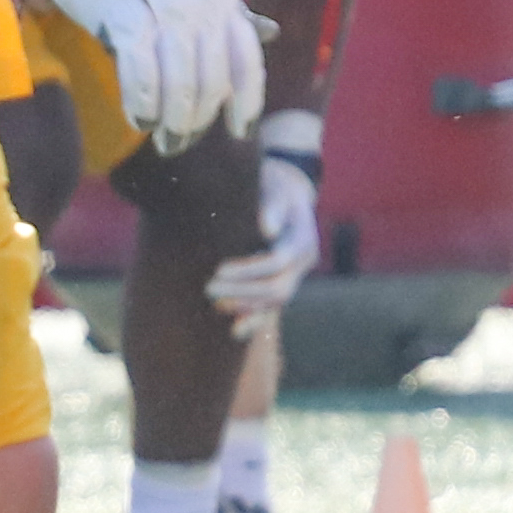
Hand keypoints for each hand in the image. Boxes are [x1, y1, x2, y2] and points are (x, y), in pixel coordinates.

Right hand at [0, 0, 262, 147]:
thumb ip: (229, 8)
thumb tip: (272, 33)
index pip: (247, 55)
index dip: (247, 97)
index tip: (240, 129)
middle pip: (210, 76)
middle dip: (200, 117)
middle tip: (182, 142)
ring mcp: (158, 2)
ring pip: (178, 76)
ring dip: (172, 117)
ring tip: (163, 139)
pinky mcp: (117, 6)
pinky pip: (138, 64)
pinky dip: (142, 98)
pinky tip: (138, 118)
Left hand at [203, 146, 322, 319]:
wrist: (285, 187)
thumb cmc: (273, 182)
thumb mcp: (273, 184)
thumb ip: (272, 204)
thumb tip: (267, 228)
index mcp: (303, 238)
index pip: (276, 262)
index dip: (247, 270)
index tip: (219, 269)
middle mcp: (304, 260)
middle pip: (277, 287)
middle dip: (242, 291)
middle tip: (208, 288)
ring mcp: (296, 273)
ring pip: (277, 301)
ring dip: (246, 305)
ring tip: (216, 303)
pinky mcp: (284, 280)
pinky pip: (273, 306)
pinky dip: (256, 318)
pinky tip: (236, 330)